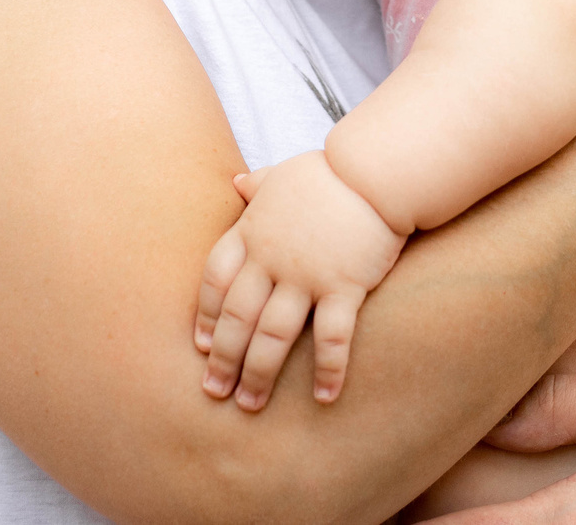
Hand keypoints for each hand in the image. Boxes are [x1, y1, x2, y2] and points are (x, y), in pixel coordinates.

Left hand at [194, 150, 406, 410]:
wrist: (373, 171)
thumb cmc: (330, 173)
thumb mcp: (283, 174)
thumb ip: (258, 185)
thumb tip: (237, 182)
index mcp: (252, 231)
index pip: (216, 281)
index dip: (207, 316)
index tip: (202, 346)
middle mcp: (271, 259)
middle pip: (238, 317)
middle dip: (223, 358)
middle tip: (215, 391)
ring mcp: (305, 275)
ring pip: (273, 335)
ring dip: (259, 374)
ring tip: (250, 404)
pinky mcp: (343, 286)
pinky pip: (330, 337)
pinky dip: (327, 369)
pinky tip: (324, 396)